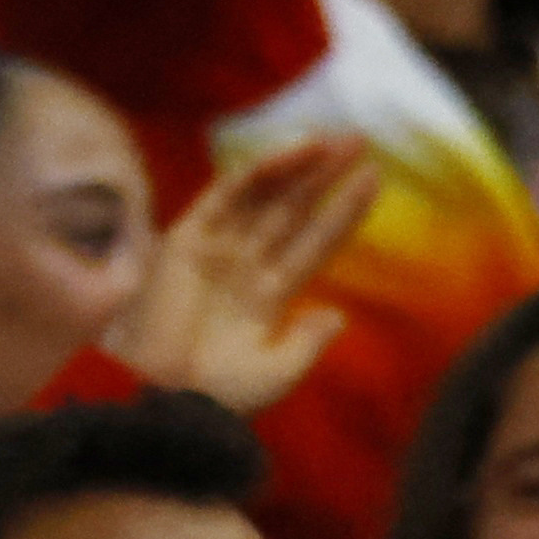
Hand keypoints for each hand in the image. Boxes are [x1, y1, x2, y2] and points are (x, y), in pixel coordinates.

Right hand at [101, 141, 377, 413]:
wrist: (164, 399)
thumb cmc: (216, 397)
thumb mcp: (276, 373)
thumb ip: (307, 344)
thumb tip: (339, 316)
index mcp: (269, 296)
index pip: (314, 243)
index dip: (343, 213)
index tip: (374, 179)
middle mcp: (245, 265)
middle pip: (293, 210)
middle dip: (325, 176)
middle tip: (359, 139)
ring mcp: (217, 249)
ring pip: (264, 195)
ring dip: (297, 166)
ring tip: (335, 140)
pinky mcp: (186, 239)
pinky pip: (226, 194)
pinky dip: (257, 170)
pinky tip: (293, 151)